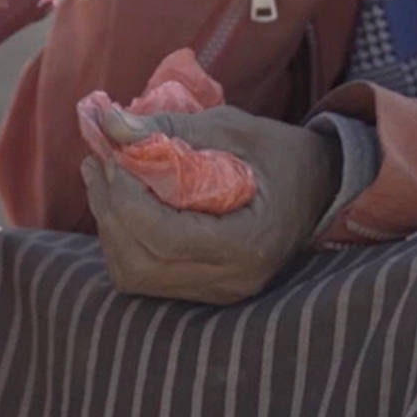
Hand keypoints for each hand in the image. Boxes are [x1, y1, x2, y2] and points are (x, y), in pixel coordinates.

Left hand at [81, 105, 340, 304]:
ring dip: (110, 227)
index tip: (111, 158)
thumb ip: (172, 129)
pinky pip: (145, 277)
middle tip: (97, 163)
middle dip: (110, 211)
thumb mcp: (233, 128)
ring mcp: (217, 293)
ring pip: (135, 276)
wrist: (320, 188)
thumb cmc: (280, 153)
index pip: (165, 237)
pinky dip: (124, 241)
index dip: (127, 199)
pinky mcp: (203, 291)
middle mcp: (231, 280)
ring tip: (104, 179)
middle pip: (141, 263)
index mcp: (248, 244)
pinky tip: (123, 205)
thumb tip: (110, 123)